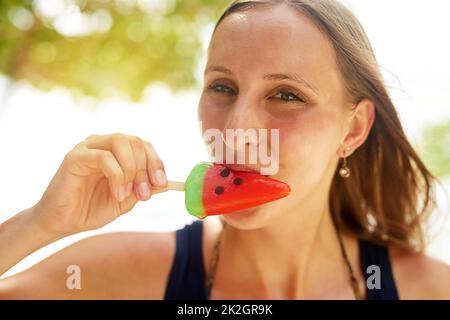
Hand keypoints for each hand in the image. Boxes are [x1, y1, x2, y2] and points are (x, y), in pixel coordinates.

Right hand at [32, 133, 167, 236]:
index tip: (161, 183)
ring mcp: (88, 148)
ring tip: (126, 194)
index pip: (143, 145)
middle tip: (144, 194)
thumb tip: (166, 183)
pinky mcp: (75, 157)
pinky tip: (116, 193)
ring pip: (120, 141)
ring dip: (131, 169)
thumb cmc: (91, 210)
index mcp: (116, 153)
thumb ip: (144, 189)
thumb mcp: (125, 200)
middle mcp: (102, 144)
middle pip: (135, 141)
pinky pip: (104, 157)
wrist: (62, 224)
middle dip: (145, 168)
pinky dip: (117, 175)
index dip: (156, 162)